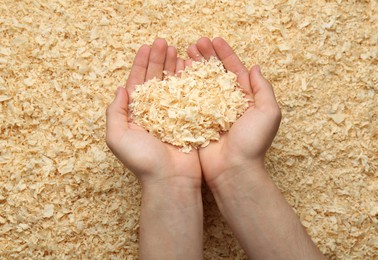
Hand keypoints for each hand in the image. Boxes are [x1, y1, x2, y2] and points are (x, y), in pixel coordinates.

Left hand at [106, 38, 201, 187]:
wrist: (170, 179)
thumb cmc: (143, 160)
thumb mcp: (117, 136)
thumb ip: (115, 112)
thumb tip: (121, 89)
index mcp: (136, 113)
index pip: (137, 82)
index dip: (140, 64)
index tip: (146, 47)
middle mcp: (153, 111)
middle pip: (155, 79)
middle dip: (158, 60)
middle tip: (164, 42)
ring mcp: (172, 114)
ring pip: (172, 84)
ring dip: (173, 66)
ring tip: (177, 50)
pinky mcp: (188, 118)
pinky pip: (188, 95)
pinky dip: (188, 80)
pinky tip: (189, 67)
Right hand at [187, 37, 281, 186]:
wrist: (233, 169)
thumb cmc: (252, 143)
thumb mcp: (268, 113)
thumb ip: (263, 89)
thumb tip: (255, 68)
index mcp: (244, 98)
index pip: (234, 70)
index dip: (225, 54)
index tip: (215, 40)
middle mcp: (226, 102)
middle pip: (215, 73)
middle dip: (206, 57)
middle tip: (195, 43)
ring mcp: (210, 111)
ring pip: (200, 83)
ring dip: (193, 67)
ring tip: (184, 53)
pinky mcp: (197, 120)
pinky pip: (189, 99)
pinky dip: (183, 85)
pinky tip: (177, 73)